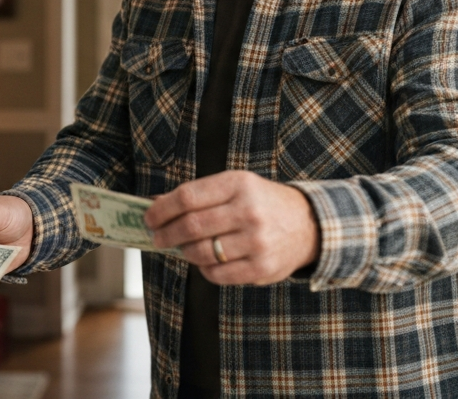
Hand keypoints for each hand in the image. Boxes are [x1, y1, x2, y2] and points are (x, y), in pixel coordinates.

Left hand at [145, 170, 319, 284]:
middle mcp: (248, 211)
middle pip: (191, 226)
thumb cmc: (260, 202)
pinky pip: (216, 274)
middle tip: (157, 237)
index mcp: (238, 184)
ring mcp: (256, 241)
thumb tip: (154, 203)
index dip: (161, 209)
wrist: (308, 224)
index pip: (187, 197)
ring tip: (182, 248)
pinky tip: (205, 261)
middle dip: (166, 234)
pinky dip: (203, 269)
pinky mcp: (261, 267)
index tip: (149, 217)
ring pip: (201, 252)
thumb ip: (198, 195)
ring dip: (184, 252)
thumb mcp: (235, 186)